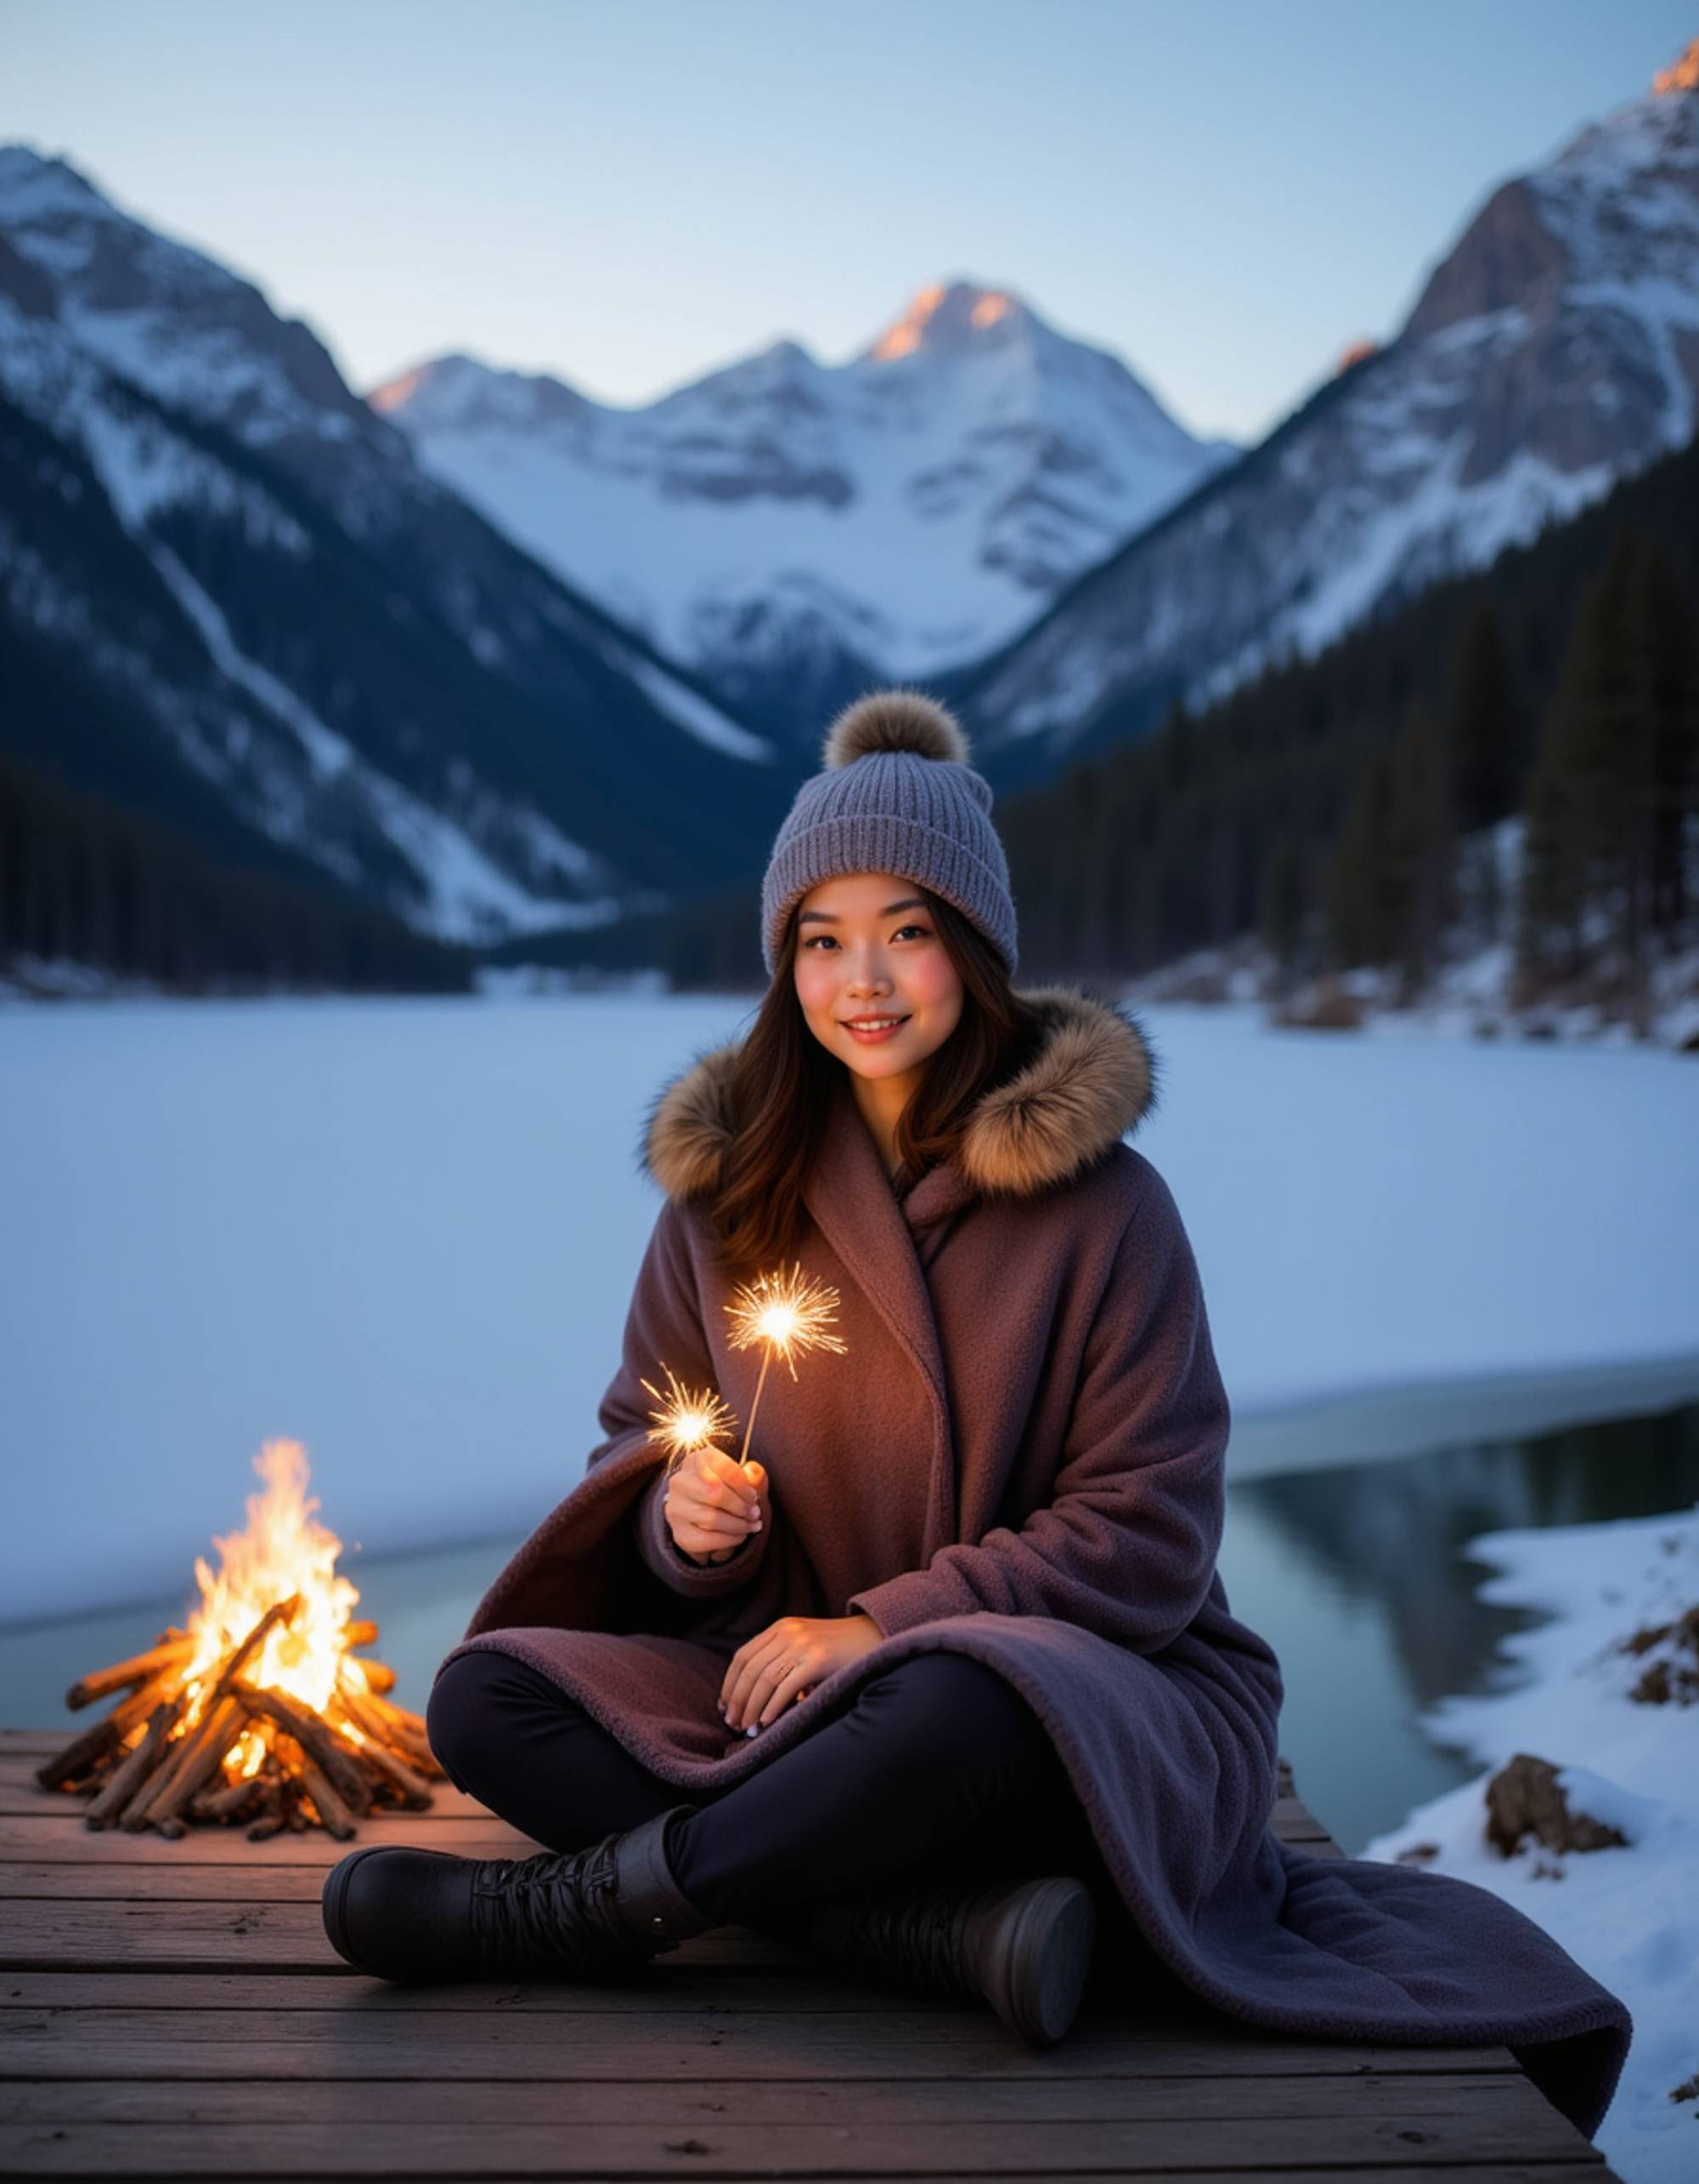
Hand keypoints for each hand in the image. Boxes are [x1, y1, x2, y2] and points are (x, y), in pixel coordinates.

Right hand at [663, 1448, 768, 1564]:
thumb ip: (753, 1474)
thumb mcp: (743, 1478)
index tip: (753, 1496)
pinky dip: (730, 1539)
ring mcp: (677, 1508)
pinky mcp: (680, 1533)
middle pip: (715, 1493)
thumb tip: (753, 1474)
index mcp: (697, 1460)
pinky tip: (740, 1535)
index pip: (722, 1467)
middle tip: (755, 1513)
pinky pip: (708, 1540)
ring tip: (751, 1525)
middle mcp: (680, 1481)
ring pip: (712, 1519)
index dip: (743, 1485)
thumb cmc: (729, 1492)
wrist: (706, 1517)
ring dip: (739, 1525)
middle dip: (741, 1506)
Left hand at [720, 1612, 883, 1731]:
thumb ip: (781, 1660)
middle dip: (737, 1700)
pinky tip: (766, 1722)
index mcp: (781, 1627)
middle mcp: (788, 1632)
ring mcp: (803, 1644)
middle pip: (750, 1669)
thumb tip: (753, 1699)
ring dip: (751, 1707)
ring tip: (746, 1728)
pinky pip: (786, 1685)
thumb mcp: (805, 1646)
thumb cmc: (839, 1650)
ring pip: (764, 1678)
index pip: (743, 1656)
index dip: (729, 1684)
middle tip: (732, 1724)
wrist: (875, 1635)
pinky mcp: (818, 1659)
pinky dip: (772, 1706)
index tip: (724, 1706)